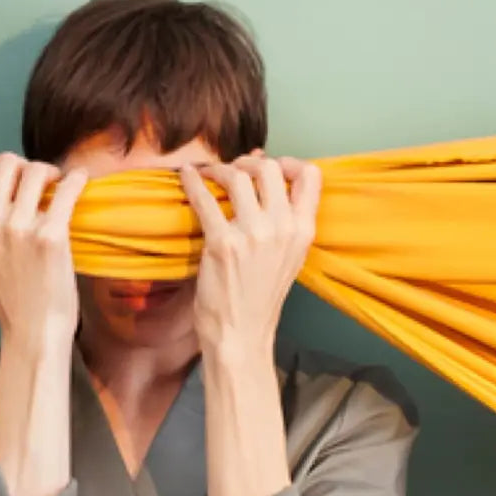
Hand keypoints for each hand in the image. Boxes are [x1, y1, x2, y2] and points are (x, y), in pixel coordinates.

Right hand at [0, 153, 87, 348]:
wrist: (33, 331)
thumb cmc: (11, 295)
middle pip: (6, 162)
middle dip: (24, 167)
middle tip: (37, 183)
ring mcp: (19, 228)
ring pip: (37, 170)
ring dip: (51, 173)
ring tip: (57, 187)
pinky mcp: (51, 236)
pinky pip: (67, 188)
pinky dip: (76, 179)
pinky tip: (79, 181)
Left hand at [180, 151, 320, 356]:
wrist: (242, 334)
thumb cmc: (260, 297)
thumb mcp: (288, 257)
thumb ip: (284, 220)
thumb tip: (269, 176)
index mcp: (303, 231)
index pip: (309, 175)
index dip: (287, 161)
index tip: (267, 165)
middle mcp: (282, 228)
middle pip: (269, 167)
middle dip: (247, 162)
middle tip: (232, 170)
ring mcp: (252, 234)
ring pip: (238, 176)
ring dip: (219, 169)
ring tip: (208, 174)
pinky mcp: (222, 243)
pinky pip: (204, 198)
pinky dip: (192, 181)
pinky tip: (186, 175)